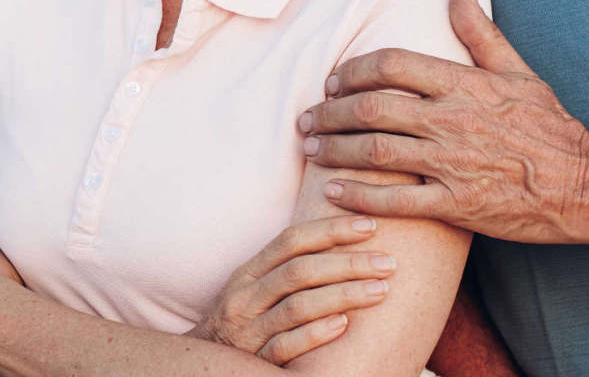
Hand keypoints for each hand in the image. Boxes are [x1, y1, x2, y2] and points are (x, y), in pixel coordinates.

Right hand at [187, 214, 398, 363]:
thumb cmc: (242, 322)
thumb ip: (285, 267)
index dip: (331, 229)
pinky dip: (314, 334)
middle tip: (388, 262)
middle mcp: (246, 297)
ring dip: (342, 296)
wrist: (200, 367)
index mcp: (249, 272)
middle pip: (299, 271)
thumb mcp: (253, 289)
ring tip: (380, 291)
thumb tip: (339, 241)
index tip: (370, 226)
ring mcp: (248, 330)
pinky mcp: (255, 361)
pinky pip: (284, 347)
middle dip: (347, 263)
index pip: (292, 241)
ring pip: (297, 306)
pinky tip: (343, 326)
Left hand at [299, 0, 588, 242]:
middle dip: (330, 113)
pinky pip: (396, 202)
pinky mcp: (457, 205)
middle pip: (373, 109)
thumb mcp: (518, 71)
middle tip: (307, 118)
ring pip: (376, 153)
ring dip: (334, 150)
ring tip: (311, 149)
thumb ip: (480, 32)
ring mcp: (453, 164)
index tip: (333, 80)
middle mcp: (452, 121)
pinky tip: (332, 192)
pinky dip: (359, 197)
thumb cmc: (549, 126)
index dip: (353, 71)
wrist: (583, 183)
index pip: (392, 65)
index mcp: (463, 84)